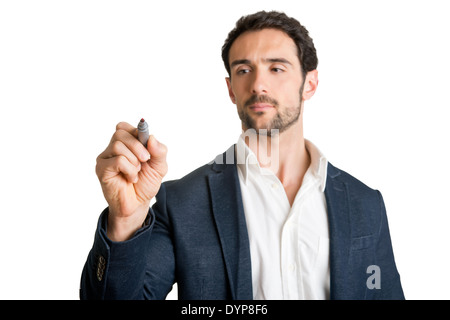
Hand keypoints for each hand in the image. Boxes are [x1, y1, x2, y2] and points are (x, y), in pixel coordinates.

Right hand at [96, 121, 167, 240]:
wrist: (138, 204)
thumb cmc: (145, 184)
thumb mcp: (159, 166)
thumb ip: (160, 151)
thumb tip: (152, 138)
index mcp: (124, 144)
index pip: (123, 126)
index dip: (136, 134)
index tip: (147, 147)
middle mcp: (112, 149)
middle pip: (120, 133)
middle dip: (138, 146)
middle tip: (146, 160)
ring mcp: (105, 158)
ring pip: (118, 146)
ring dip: (134, 161)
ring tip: (136, 172)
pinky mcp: (102, 170)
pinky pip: (117, 161)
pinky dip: (130, 170)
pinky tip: (130, 178)